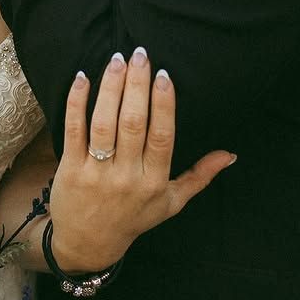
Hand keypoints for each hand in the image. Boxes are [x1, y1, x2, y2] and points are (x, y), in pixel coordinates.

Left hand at [47, 50, 235, 272]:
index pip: (162, 137)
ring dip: (110, 88)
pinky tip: (82, 78)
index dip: (163, 104)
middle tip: (140, 54)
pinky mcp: (70, 169)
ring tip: (116, 60)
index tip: (164, 74)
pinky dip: (77, 102)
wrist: (88, 245)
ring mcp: (97, 173)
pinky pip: (73, 130)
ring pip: (104, 123)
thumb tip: (230, 154)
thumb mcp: (171, 203)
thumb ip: (200, 176)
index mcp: (154, 181)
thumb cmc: (133, 218)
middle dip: (137, 86)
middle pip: (133, 124)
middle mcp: (126, 177)